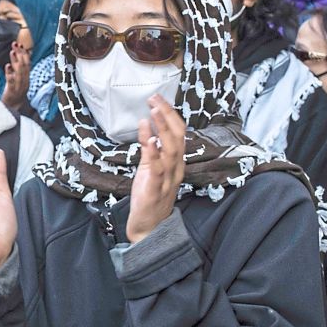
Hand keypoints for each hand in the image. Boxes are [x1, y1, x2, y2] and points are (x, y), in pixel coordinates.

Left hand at [0, 44, 30, 110]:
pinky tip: (7, 66)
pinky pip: (12, 82)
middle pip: (24, 65)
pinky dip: (10, 73)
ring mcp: (19, 86)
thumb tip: (15, 59)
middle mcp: (24, 81)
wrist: (12, 110)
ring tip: (12, 51)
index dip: (24, 53)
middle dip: (20, 54)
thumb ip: (17, 71)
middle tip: (15, 44)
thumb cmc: (14, 94)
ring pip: (20, 72)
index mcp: (26, 78)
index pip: (27, 63)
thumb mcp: (17, 81)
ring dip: (16, 61)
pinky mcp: (12, 92)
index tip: (20, 44)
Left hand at [125, 96, 184, 243]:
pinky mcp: (155, 189)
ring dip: (162, 129)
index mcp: (176, 162)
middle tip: (154, 99)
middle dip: (166, 115)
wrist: (149, 228)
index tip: (159, 98)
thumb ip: (151, 150)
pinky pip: (156, 169)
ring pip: (170, 150)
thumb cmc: (150, 196)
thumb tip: (148, 127)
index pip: (179, 133)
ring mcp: (167, 179)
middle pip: (177, 137)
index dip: (170, 115)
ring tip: (152, 111)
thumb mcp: (150, 169)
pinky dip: (152, 152)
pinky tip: (147, 139)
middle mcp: (175, 168)